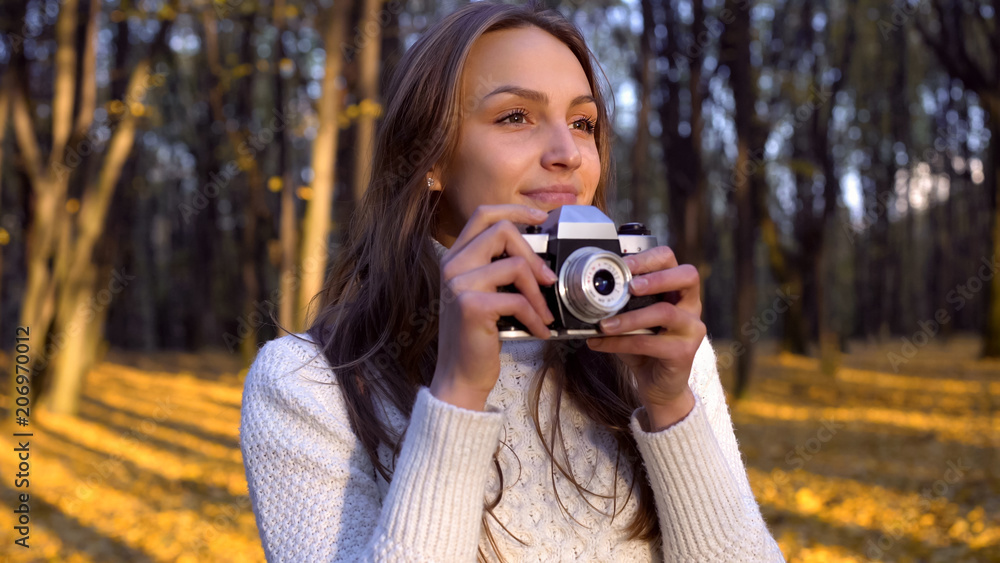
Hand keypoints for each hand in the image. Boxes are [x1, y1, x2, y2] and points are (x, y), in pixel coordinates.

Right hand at [430, 204, 556, 410]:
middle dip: (533, 254)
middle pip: (501, 230)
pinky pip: (518, 299)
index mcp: (456, 258)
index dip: (515, 210)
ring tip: (545, 314)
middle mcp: (452, 265)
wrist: (461, 376)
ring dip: (538, 293)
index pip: (484, 215)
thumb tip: (540, 258)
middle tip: (548, 280)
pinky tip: (539, 331)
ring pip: (515, 265)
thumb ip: (501, 272)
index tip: (541, 218)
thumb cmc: (477, 337)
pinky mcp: (471, 305)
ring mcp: (458, 284)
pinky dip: (536, 316)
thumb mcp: (488, 296)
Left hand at [585, 246, 705, 430]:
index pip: (671, 260)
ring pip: (665, 312)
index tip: (624, 264)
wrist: (658, 385)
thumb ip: (620, 303)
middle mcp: (691, 305)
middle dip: (656, 277)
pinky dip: (621, 343)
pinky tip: (600, 343)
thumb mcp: (631, 319)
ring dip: (630, 317)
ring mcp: (692, 329)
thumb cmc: (644, 347)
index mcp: (678, 290)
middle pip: (688, 276)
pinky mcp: (685, 352)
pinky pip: (650, 343)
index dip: (649, 257)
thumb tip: (586, 290)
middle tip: (630, 286)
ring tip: (603, 324)